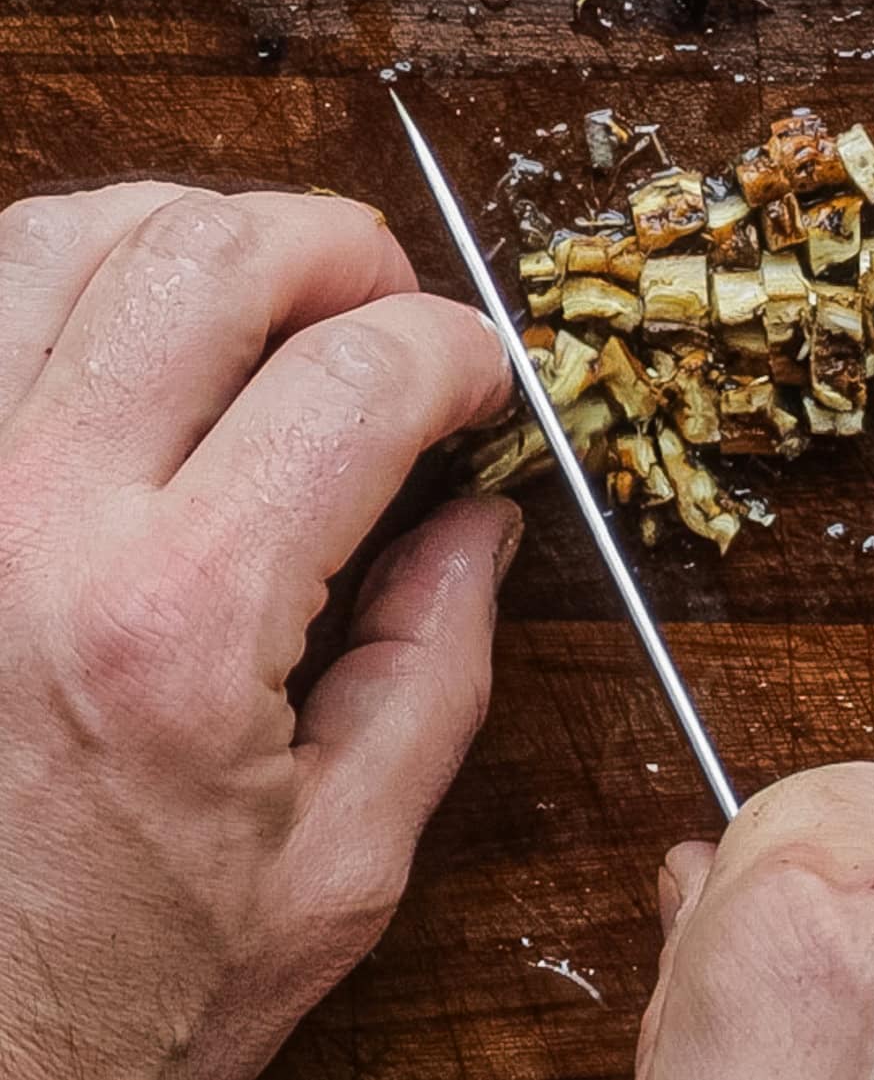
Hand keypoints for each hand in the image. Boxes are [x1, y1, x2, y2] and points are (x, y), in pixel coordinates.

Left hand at [0, 182, 517, 1078]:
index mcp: (175, 627)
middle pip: (209, 254)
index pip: (357, 376)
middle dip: (342, 247)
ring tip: (260, 298)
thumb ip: (434, 668)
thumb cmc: (109, 988)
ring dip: (196, 235)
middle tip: (384, 306)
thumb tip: (479, 518)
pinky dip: (72, 276)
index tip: (478, 376)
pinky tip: (134, 333)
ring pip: (66, 235)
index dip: (455, 346)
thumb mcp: (331, 866)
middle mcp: (32, 526)